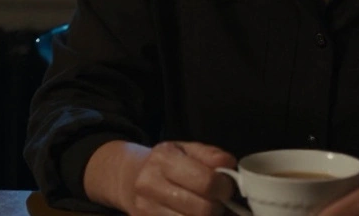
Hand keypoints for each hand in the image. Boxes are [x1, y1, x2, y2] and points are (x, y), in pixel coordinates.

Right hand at [87, 140, 236, 215]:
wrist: (129, 178)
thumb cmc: (165, 163)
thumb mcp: (185, 150)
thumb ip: (210, 155)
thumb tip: (229, 165)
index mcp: (163, 159)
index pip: (207, 182)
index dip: (225, 188)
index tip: (226, 187)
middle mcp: (150, 184)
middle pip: (203, 210)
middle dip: (218, 208)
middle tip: (217, 202)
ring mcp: (145, 209)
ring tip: (204, 209)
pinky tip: (191, 214)